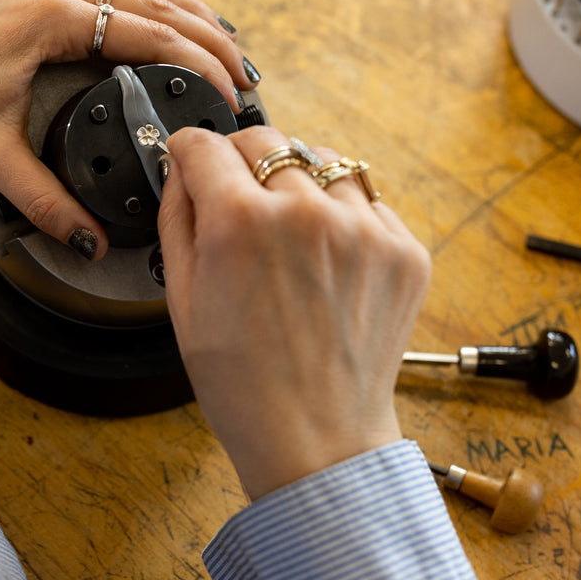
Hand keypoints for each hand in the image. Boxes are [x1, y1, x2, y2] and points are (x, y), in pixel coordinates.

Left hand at [0, 0, 251, 258]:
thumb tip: (89, 238)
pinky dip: (157, 8)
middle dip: (209, 40)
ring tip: (231, 55)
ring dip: (191, 18)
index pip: (147, 32)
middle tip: (246, 81)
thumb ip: (45, 199)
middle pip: (157, 3)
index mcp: (47, 17)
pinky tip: (182, 29)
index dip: (197, 63)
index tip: (228, 94)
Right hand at [156, 127, 431, 500]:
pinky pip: (366, 202)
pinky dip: (343, 218)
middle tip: (238, 204)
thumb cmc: (243, 384)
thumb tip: (181, 169)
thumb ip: (177, 218)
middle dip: (242, 164)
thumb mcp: (182, 299)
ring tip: (289, 237)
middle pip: (265, 141)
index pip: (205, 144)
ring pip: (321, 161)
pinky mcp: (403, 250)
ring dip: (298, 184)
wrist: (316, 438)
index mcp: (240, 222)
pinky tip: (326, 263)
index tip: (191, 164)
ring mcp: (363, 229)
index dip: (189, 155)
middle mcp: (306, 212)